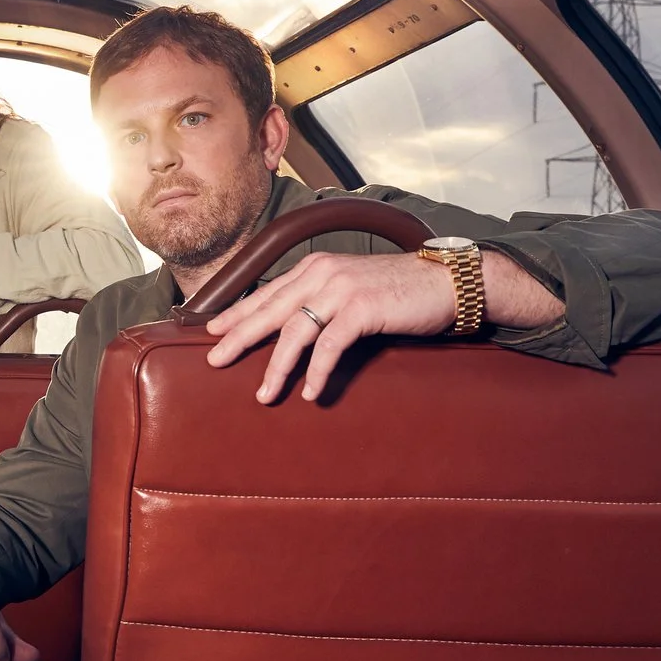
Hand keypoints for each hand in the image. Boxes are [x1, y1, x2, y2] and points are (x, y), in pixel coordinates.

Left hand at [201, 249, 562, 403]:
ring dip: (276, 367)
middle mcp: (322, 273)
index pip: (266, 292)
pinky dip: (317, 372)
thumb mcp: (352, 287)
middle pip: (269, 310)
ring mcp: (341, 289)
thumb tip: (293, 327)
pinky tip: (311, 393)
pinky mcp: (362, 308)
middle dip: (238, 336)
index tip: (212, 331)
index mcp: (316, 266)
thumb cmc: (400, 289)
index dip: (237, 313)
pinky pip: (330, 345)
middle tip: (214, 361)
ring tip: (263, 394)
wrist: (448, 281)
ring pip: (294, 331)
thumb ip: (322, 300)